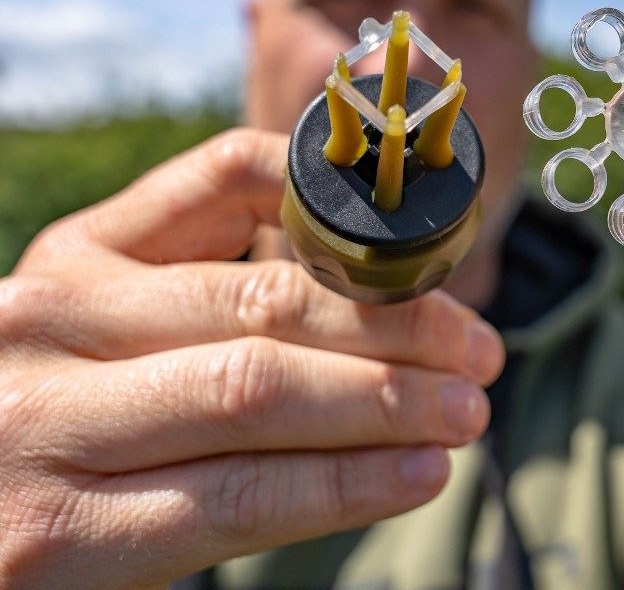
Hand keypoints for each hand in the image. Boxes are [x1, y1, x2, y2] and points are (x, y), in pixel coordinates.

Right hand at [0, 128, 503, 589]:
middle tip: (479, 348)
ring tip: (465, 410)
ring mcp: (48, 428)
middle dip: (394, 325)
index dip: (344, 205)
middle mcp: (54, 321)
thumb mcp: (104, 313)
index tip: (431, 250)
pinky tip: (414, 474)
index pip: (229, 178)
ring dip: (385, 402)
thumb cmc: (56, 399)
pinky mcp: (59, 540)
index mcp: (81, 252)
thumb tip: (355, 271)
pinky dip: (341, 486)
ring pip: (256, 393)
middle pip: (263, 301)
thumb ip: (204, 277)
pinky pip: (233, 501)